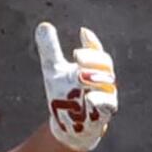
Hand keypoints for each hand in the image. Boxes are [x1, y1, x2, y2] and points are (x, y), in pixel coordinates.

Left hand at [35, 22, 117, 151]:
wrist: (67, 126)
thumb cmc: (65, 96)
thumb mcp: (54, 71)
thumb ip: (50, 50)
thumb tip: (43, 25)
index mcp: (92, 66)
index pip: (96, 51)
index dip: (91, 42)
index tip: (82, 33)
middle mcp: (102, 79)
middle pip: (105, 64)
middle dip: (92, 59)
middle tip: (76, 55)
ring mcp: (105, 96)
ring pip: (108, 83)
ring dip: (95, 78)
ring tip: (79, 76)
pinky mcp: (104, 114)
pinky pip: (107, 105)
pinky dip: (99, 101)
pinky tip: (88, 98)